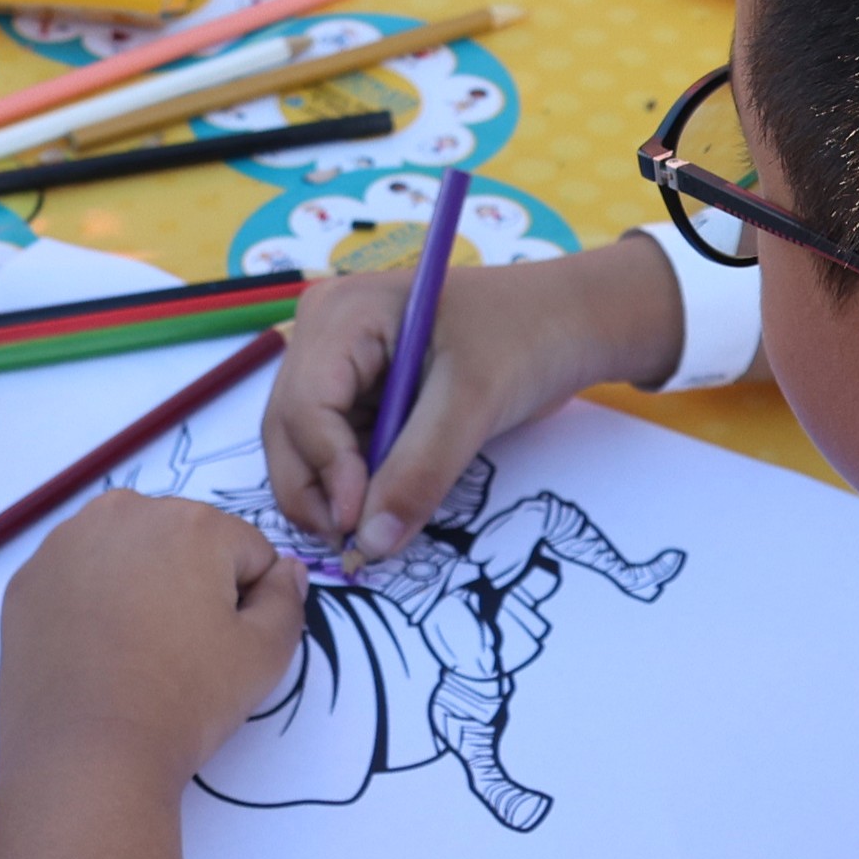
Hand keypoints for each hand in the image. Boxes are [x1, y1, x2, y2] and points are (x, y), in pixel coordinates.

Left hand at [0, 491, 312, 793]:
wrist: (85, 757)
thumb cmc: (184, 703)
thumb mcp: (264, 658)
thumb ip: (287, 600)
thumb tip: (286, 569)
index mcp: (192, 522)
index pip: (246, 553)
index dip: (246, 605)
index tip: (221, 649)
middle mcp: (124, 512)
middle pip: (183, 543)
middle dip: (190, 584)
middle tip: (178, 653)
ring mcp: (65, 544)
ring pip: (127, 554)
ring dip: (139, 587)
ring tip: (134, 653)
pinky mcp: (27, 581)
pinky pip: (77, 579)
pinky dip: (89, 604)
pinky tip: (93, 654)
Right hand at [258, 229, 672, 560]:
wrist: (569, 322)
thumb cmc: (525, 336)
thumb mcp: (473, 400)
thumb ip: (420, 471)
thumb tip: (370, 544)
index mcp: (342, 313)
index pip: (304, 406)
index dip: (326, 471)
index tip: (358, 527)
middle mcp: (325, 335)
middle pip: (288, 430)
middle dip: (318, 491)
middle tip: (360, 545)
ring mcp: (339, 365)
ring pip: (304, 448)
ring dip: (334, 495)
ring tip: (377, 527)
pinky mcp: (360, 394)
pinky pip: (336, 451)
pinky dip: (354, 486)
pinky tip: (385, 503)